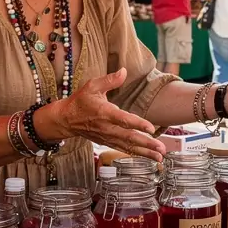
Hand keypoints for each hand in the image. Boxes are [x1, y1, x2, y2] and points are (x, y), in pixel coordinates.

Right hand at [43, 69, 165, 162]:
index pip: (123, 120)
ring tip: (160, 156)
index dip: (137, 124)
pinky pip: (123, 149)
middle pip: (129, 138)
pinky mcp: (107, 142)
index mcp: (104, 113)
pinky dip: (137, 154)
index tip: (151, 128)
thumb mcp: (92, 86)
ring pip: (128, 147)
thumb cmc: (80, 101)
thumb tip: (124, 71)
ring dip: (145, 152)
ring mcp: (107, 137)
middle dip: (146, 144)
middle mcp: (107, 128)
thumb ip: (109, 80)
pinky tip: (149, 156)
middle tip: (161, 148)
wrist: (66, 119)